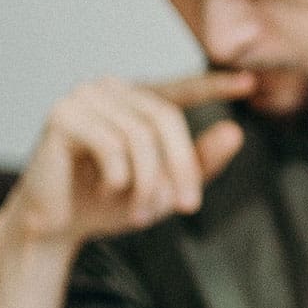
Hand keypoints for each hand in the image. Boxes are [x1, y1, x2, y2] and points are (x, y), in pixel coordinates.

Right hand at [2, 71, 256, 248]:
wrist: (56, 226)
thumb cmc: (107, 203)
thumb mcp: (163, 188)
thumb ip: (198, 163)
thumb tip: (235, 132)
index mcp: (135, 101)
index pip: (180, 88)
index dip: (214, 86)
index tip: (251, 82)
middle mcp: (110, 89)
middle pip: (165, 118)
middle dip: (182, 168)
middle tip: (187, 207)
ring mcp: (84, 98)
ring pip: (140, 136)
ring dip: (149, 182)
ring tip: (142, 212)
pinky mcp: (63, 116)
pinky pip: (111, 145)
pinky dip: (119, 178)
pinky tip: (108, 191)